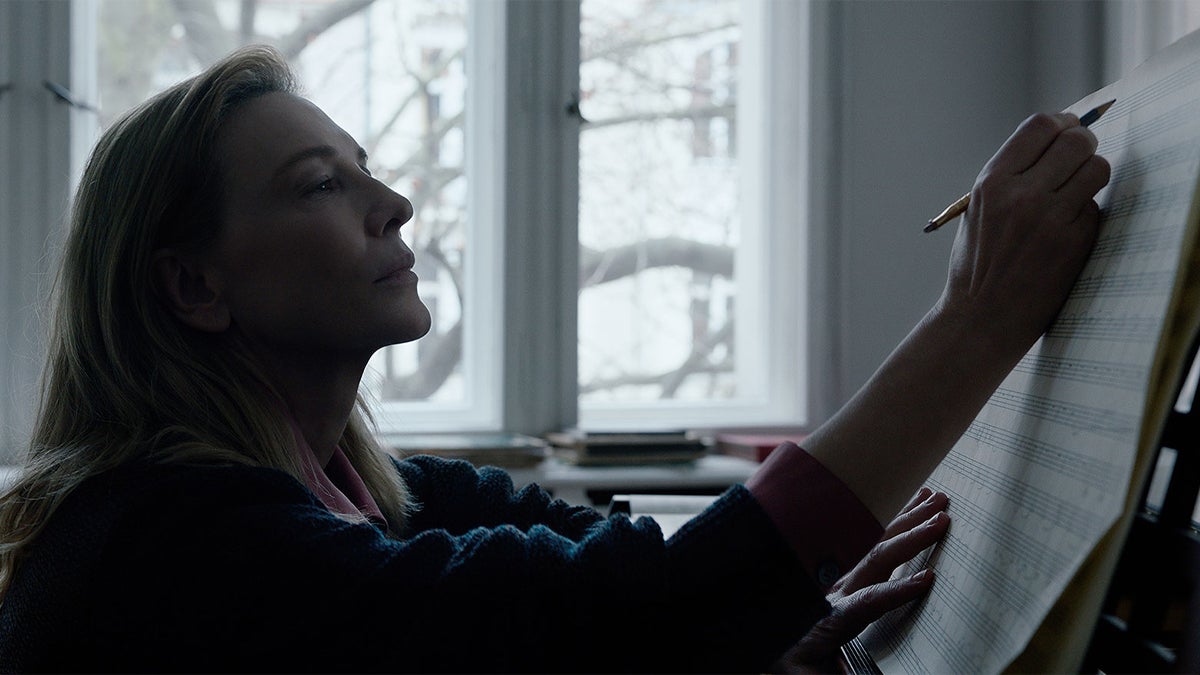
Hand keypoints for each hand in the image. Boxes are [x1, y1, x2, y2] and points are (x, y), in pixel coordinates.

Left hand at [772, 487, 950, 672]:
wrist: (762, 637)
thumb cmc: (789, 658)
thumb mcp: (803, 673)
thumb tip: (851, 673)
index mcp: (834, 617)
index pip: (869, 600)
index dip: (897, 591)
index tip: (927, 579)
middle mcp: (840, 590)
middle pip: (877, 558)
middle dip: (912, 537)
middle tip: (943, 518)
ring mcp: (843, 579)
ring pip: (877, 543)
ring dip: (907, 519)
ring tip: (936, 498)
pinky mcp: (845, 575)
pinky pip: (872, 543)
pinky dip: (894, 522)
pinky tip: (912, 506)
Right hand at [940, 112, 1110, 351]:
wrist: (982, 318)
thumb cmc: (978, 264)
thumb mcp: (979, 210)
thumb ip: (1012, 175)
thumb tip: (1056, 139)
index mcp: (991, 183)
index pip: (1041, 125)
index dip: (1061, 123)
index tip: (1066, 131)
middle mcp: (1021, 195)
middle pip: (1076, 141)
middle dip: (1084, 144)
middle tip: (1080, 158)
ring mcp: (1050, 220)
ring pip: (1097, 169)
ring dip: (1092, 174)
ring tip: (1077, 191)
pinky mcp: (1074, 242)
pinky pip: (1094, 208)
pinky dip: (1086, 213)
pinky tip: (1067, 230)